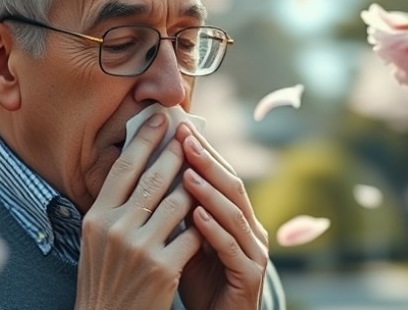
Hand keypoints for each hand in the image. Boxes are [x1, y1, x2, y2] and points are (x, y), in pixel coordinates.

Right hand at [76, 112, 201, 309]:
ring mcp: (140, 249)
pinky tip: (210, 215)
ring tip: (202, 173)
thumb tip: (134, 166)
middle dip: (175, 153)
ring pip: (178, 202)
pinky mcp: (164, 268)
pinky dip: (203, 223)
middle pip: (153, 178)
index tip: (158, 119)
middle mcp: (115, 229)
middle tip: (188, 135)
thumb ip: (113, 207)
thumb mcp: (97, 240)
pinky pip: (193, 234)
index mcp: (96, 218)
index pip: (123, 168)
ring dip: (194, 186)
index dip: (143, 139)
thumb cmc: (105, 279)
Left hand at [177, 123, 269, 309]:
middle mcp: (252, 230)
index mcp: (237, 217)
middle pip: (231, 187)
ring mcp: (255, 252)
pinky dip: (214, 229)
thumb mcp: (185, 238)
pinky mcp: (250, 276)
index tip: (179, 127)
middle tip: (184, 136)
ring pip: (234, 214)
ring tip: (187, 170)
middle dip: (207, 160)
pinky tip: (196, 215)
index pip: (220, 175)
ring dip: (209, 190)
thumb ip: (179, 209)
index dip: (202, 150)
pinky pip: (232, 248)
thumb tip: (152, 170)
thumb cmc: (197, 280)